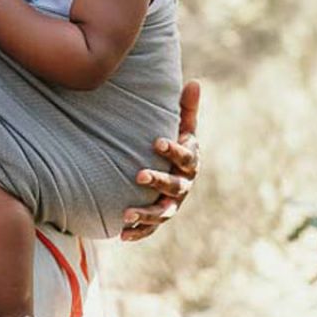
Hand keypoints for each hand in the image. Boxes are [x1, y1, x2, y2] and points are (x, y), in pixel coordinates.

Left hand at [121, 80, 200, 241]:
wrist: (174, 170)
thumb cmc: (175, 141)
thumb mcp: (183, 125)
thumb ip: (187, 107)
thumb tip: (194, 81)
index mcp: (190, 161)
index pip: (184, 157)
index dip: (172, 150)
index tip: (156, 141)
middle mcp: (184, 185)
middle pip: (173, 185)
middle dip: (157, 180)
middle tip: (138, 175)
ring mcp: (173, 203)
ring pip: (162, 212)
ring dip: (146, 214)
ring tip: (127, 213)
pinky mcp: (160, 217)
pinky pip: (151, 228)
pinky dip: (138, 232)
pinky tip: (121, 235)